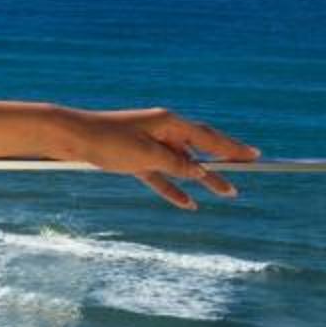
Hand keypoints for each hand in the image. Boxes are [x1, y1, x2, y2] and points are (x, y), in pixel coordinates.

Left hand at [50, 106, 258, 209]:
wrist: (69, 138)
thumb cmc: (107, 141)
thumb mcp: (147, 156)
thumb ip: (177, 165)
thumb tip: (201, 172)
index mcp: (168, 122)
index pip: (208, 137)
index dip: (232, 148)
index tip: (255, 155)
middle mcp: (162, 131)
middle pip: (200, 149)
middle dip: (225, 162)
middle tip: (250, 171)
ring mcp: (148, 146)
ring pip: (182, 165)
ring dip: (203, 179)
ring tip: (227, 192)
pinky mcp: (134, 159)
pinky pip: (160, 176)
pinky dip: (173, 189)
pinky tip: (188, 204)